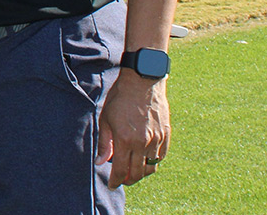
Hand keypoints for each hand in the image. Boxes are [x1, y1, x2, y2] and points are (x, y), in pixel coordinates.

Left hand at [97, 67, 169, 187]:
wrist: (143, 82)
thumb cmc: (120, 98)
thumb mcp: (106, 119)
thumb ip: (104, 143)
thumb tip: (100, 162)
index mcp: (126, 140)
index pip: (121, 170)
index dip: (115, 180)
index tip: (112, 184)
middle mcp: (143, 143)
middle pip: (138, 173)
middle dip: (128, 180)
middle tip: (121, 180)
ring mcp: (157, 140)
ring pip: (151, 167)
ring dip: (142, 173)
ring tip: (133, 171)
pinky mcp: (166, 135)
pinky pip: (161, 157)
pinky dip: (153, 162)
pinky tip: (145, 160)